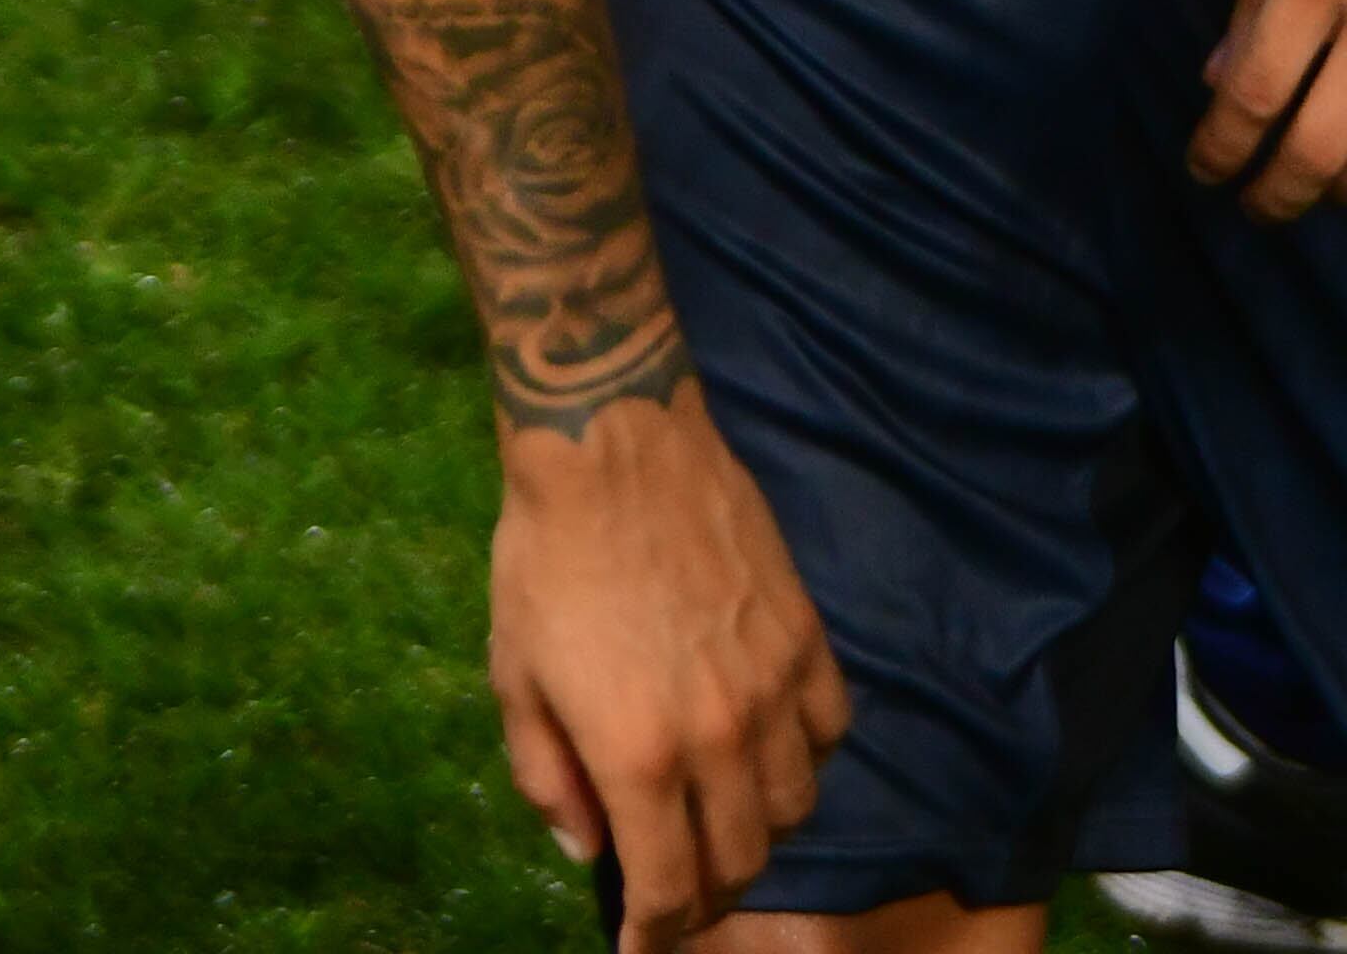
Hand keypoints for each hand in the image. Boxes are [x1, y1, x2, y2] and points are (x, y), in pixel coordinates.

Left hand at [490, 379, 850, 949]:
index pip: (668, 888)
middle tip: (678, 891)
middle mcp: (719, 733)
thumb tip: (587, 846)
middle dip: (706, 895)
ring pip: (794, 803)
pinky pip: (830, 726)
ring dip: (760, 833)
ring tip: (726, 826)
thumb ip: (548, 779)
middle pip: (740, 859)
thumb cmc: (546, 561)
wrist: (613, 443)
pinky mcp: (804, 629)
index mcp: (638, 756)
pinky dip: (806, 759)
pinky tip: (772, 751)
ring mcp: (772, 680)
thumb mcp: (515, 680)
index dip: (656, 934)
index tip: (641, 944)